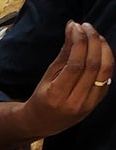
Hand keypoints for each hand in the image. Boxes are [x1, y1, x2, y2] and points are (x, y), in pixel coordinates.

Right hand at [21, 20, 113, 139]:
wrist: (43, 123)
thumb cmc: (42, 97)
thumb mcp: (48, 75)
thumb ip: (64, 52)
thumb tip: (73, 26)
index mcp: (57, 96)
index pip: (75, 64)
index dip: (79, 42)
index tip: (76, 26)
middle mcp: (76, 102)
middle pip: (93, 65)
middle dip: (92, 40)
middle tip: (87, 26)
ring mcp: (89, 104)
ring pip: (105, 70)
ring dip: (103, 47)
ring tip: (94, 35)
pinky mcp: (97, 102)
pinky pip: (107, 76)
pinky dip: (106, 59)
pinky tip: (98, 49)